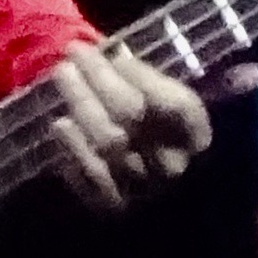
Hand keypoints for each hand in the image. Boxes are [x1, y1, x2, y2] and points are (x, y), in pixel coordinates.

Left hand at [44, 40, 214, 212]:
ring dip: (82, 104)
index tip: (114, 51)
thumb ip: (149, 82)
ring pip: (108, 143)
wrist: (147, 197)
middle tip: (73, 51)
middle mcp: (173, 165)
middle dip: (100, 78)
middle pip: (132, 115)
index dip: (142, 75)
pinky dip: (74, 147)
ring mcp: (142, 189)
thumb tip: (135, 58)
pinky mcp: (114, 206)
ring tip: (63, 75)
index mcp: (196, 137)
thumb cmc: (154, 136)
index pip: (175, 103)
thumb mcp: (165, 105)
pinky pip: (90, 175)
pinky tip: (61, 125)